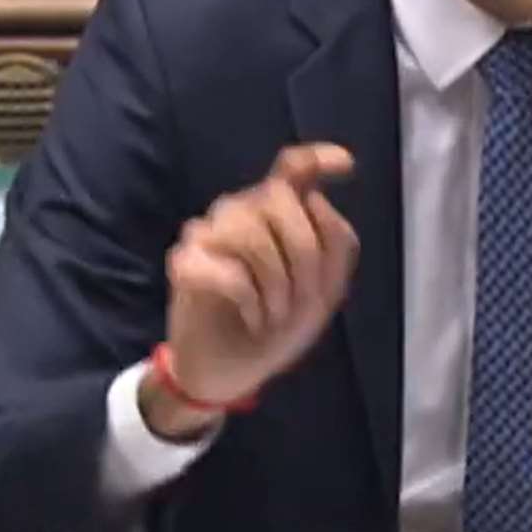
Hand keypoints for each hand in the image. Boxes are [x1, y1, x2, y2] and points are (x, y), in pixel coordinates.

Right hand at [141, 144, 359, 439]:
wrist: (232, 372)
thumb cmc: (278, 324)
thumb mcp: (325, 292)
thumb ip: (335, 245)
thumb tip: (318, 201)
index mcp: (277, 212)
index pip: (293, 168)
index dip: (317, 158)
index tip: (346, 164)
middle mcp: (241, 210)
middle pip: (280, 198)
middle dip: (305, 253)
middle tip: (305, 299)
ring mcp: (208, 232)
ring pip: (252, 233)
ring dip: (277, 285)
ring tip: (276, 314)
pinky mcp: (184, 263)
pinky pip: (227, 270)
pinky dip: (250, 302)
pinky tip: (254, 319)